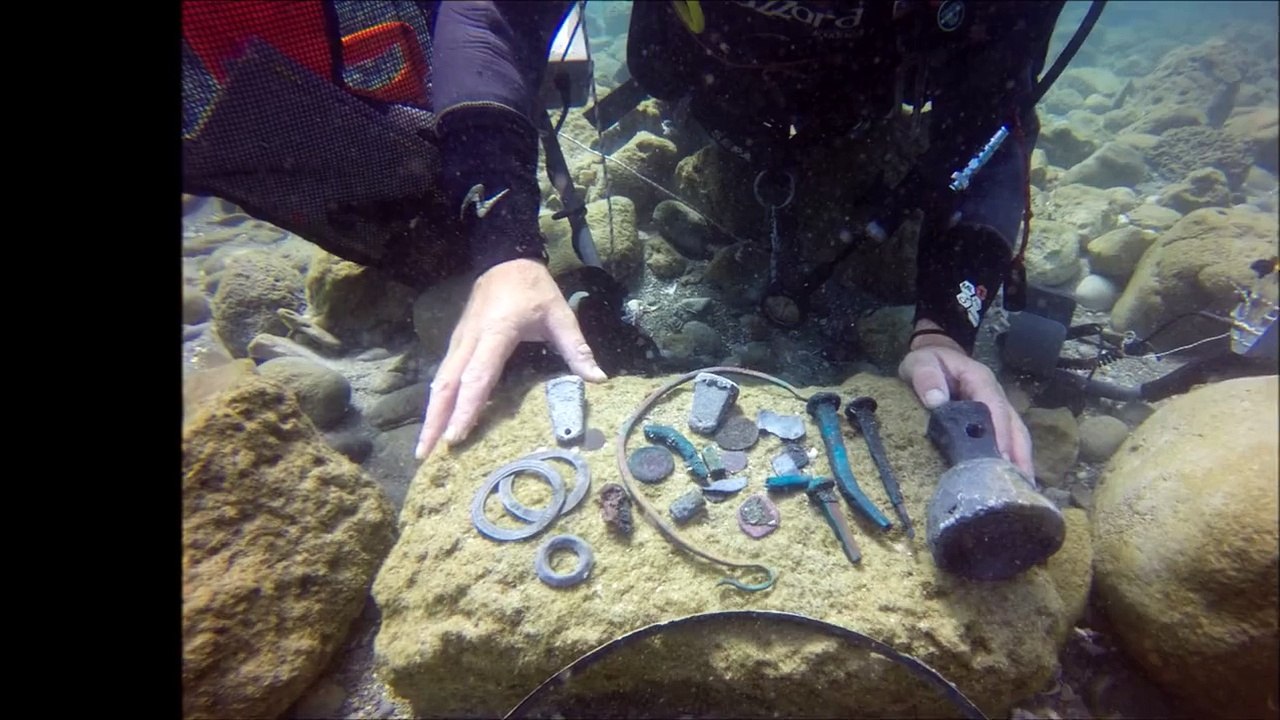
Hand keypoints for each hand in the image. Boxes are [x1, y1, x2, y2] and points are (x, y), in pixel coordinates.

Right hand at [414, 258, 607, 460]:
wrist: (507, 258)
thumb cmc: (535, 288)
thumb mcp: (561, 314)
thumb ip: (577, 349)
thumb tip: (599, 379)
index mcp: (496, 332)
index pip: (478, 376)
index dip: (466, 408)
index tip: (455, 436)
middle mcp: (471, 339)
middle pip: (447, 385)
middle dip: (434, 420)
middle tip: (424, 455)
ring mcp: (459, 340)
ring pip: (440, 381)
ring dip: (430, 414)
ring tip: (424, 447)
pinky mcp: (457, 342)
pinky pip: (444, 374)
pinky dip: (438, 400)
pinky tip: (437, 420)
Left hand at [898, 321, 1033, 477]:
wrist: (934, 357)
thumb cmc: (928, 362)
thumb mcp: (920, 362)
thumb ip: (926, 377)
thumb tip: (936, 400)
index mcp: (980, 380)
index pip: (994, 406)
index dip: (999, 432)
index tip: (1000, 457)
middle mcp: (996, 395)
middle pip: (1014, 425)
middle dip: (1018, 455)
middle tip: (1018, 485)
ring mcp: (999, 409)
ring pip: (1018, 436)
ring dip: (1022, 462)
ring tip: (1022, 491)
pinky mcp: (995, 422)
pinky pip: (1010, 441)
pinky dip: (1015, 461)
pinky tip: (1015, 483)